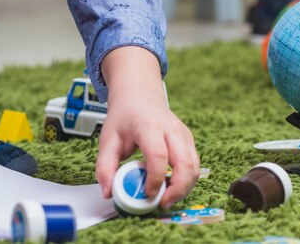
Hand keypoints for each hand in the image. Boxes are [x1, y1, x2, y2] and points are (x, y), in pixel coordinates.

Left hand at [95, 47, 199, 207]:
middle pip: (185, 162)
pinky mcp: (188, 140)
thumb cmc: (125, 117)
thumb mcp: (107, 139)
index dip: (156, 178)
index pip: (159, 154)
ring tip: (166, 197)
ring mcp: (183, 134)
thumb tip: (109, 192)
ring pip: (194, 166)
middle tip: (162, 203)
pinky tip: (171, 186)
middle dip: (178, 188)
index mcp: (149, 126)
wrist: (140, 96)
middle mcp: (171, 128)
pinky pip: (194, 164)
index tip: (147, 193)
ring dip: (184, 187)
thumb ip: (105, 167)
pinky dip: (186, 180)